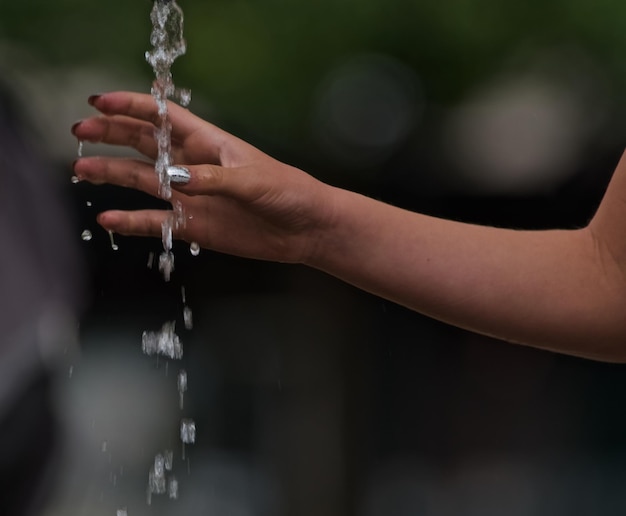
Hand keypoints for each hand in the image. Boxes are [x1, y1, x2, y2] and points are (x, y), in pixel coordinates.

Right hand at [71, 91, 334, 263]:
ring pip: (142, 181)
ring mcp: (190, 196)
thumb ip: (214, 179)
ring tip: (81, 170)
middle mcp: (193, 166)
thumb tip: (177, 179)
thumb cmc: (287, 192)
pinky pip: (156, 222)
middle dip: (112, 135)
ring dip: (112, 174)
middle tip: (80, 132)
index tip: (100, 102)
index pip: (164, 118)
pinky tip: (108, 219)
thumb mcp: (254, 180)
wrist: (303, 229)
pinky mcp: (193, 225)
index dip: (132, 107)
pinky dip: (132, 222)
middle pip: (144, 145)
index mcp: (209, 143)